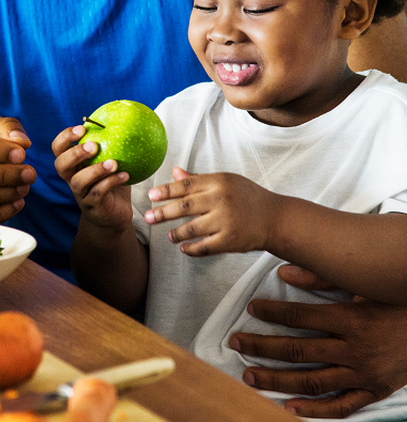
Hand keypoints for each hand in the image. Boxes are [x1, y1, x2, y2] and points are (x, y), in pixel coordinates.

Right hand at [52, 125, 132, 231]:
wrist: (114, 215)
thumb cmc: (112, 182)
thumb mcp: (112, 160)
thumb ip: (113, 143)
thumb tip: (127, 114)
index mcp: (73, 164)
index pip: (59, 148)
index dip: (65, 137)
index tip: (82, 128)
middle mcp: (72, 178)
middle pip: (61, 165)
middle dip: (75, 153)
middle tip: (93, 145)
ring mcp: (81, 194)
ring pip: (79, 181)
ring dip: (95, 170)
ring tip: (113, 163)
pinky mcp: (93, 206)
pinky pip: (98, 193)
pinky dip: (111, 182)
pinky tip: (126, 175)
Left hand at [145, 166, 272, 255]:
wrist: (274, 217)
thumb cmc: (246, 196)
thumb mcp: (225, 181)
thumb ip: (199, 179)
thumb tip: (175, 172)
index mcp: (219, 182)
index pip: (186, 185)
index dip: (166, 190)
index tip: (151, 195)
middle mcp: (221, 199)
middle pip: (185, 206)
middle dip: (163, 212)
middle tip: (147, 217)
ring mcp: (226, 221)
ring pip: (191, 229)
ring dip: (176, 233)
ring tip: (169, 235)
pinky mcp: (230, 240)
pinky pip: (204, 247)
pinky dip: (191, 249)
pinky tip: (184, 248)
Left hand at [230, 264, 406, 418]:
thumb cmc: (397, 300)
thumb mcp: (365, 283)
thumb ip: (324, 276)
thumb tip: (285, 270)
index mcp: (352, 319)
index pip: (301, 317)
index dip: (273, 312)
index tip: (251, 309)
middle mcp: (355, 349)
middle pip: (298, 351)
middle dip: (262, 347)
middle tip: (236, 342)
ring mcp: (363, 374)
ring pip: (312, 381)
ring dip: (277, 380)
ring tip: (249, 375)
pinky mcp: (373, 391)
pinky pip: (342, 406)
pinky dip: (315, 410)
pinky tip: (289, 408)